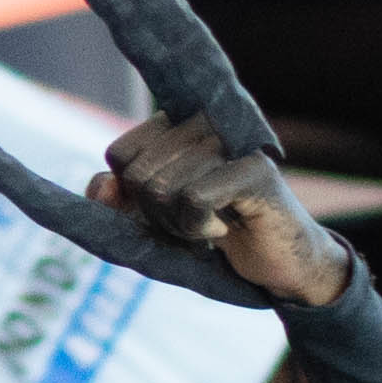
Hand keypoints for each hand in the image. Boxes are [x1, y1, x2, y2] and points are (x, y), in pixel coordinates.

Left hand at [87, 112, 349, 307]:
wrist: (277, 261)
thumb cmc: (212, 230)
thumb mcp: (151, 218)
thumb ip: (117, 200)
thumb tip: (105, 186)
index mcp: (176, 123)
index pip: (120, 154)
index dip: (131, 195)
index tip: (167, 206)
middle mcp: (203, 121)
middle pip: (138, 175)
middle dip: (157, 215)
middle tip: (193, 220)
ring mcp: (232, 141)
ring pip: (161, 187)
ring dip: (179, 225)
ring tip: (210, 224)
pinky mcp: (254, 168)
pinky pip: (193, 198)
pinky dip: (198, 226)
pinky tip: (223, 229)